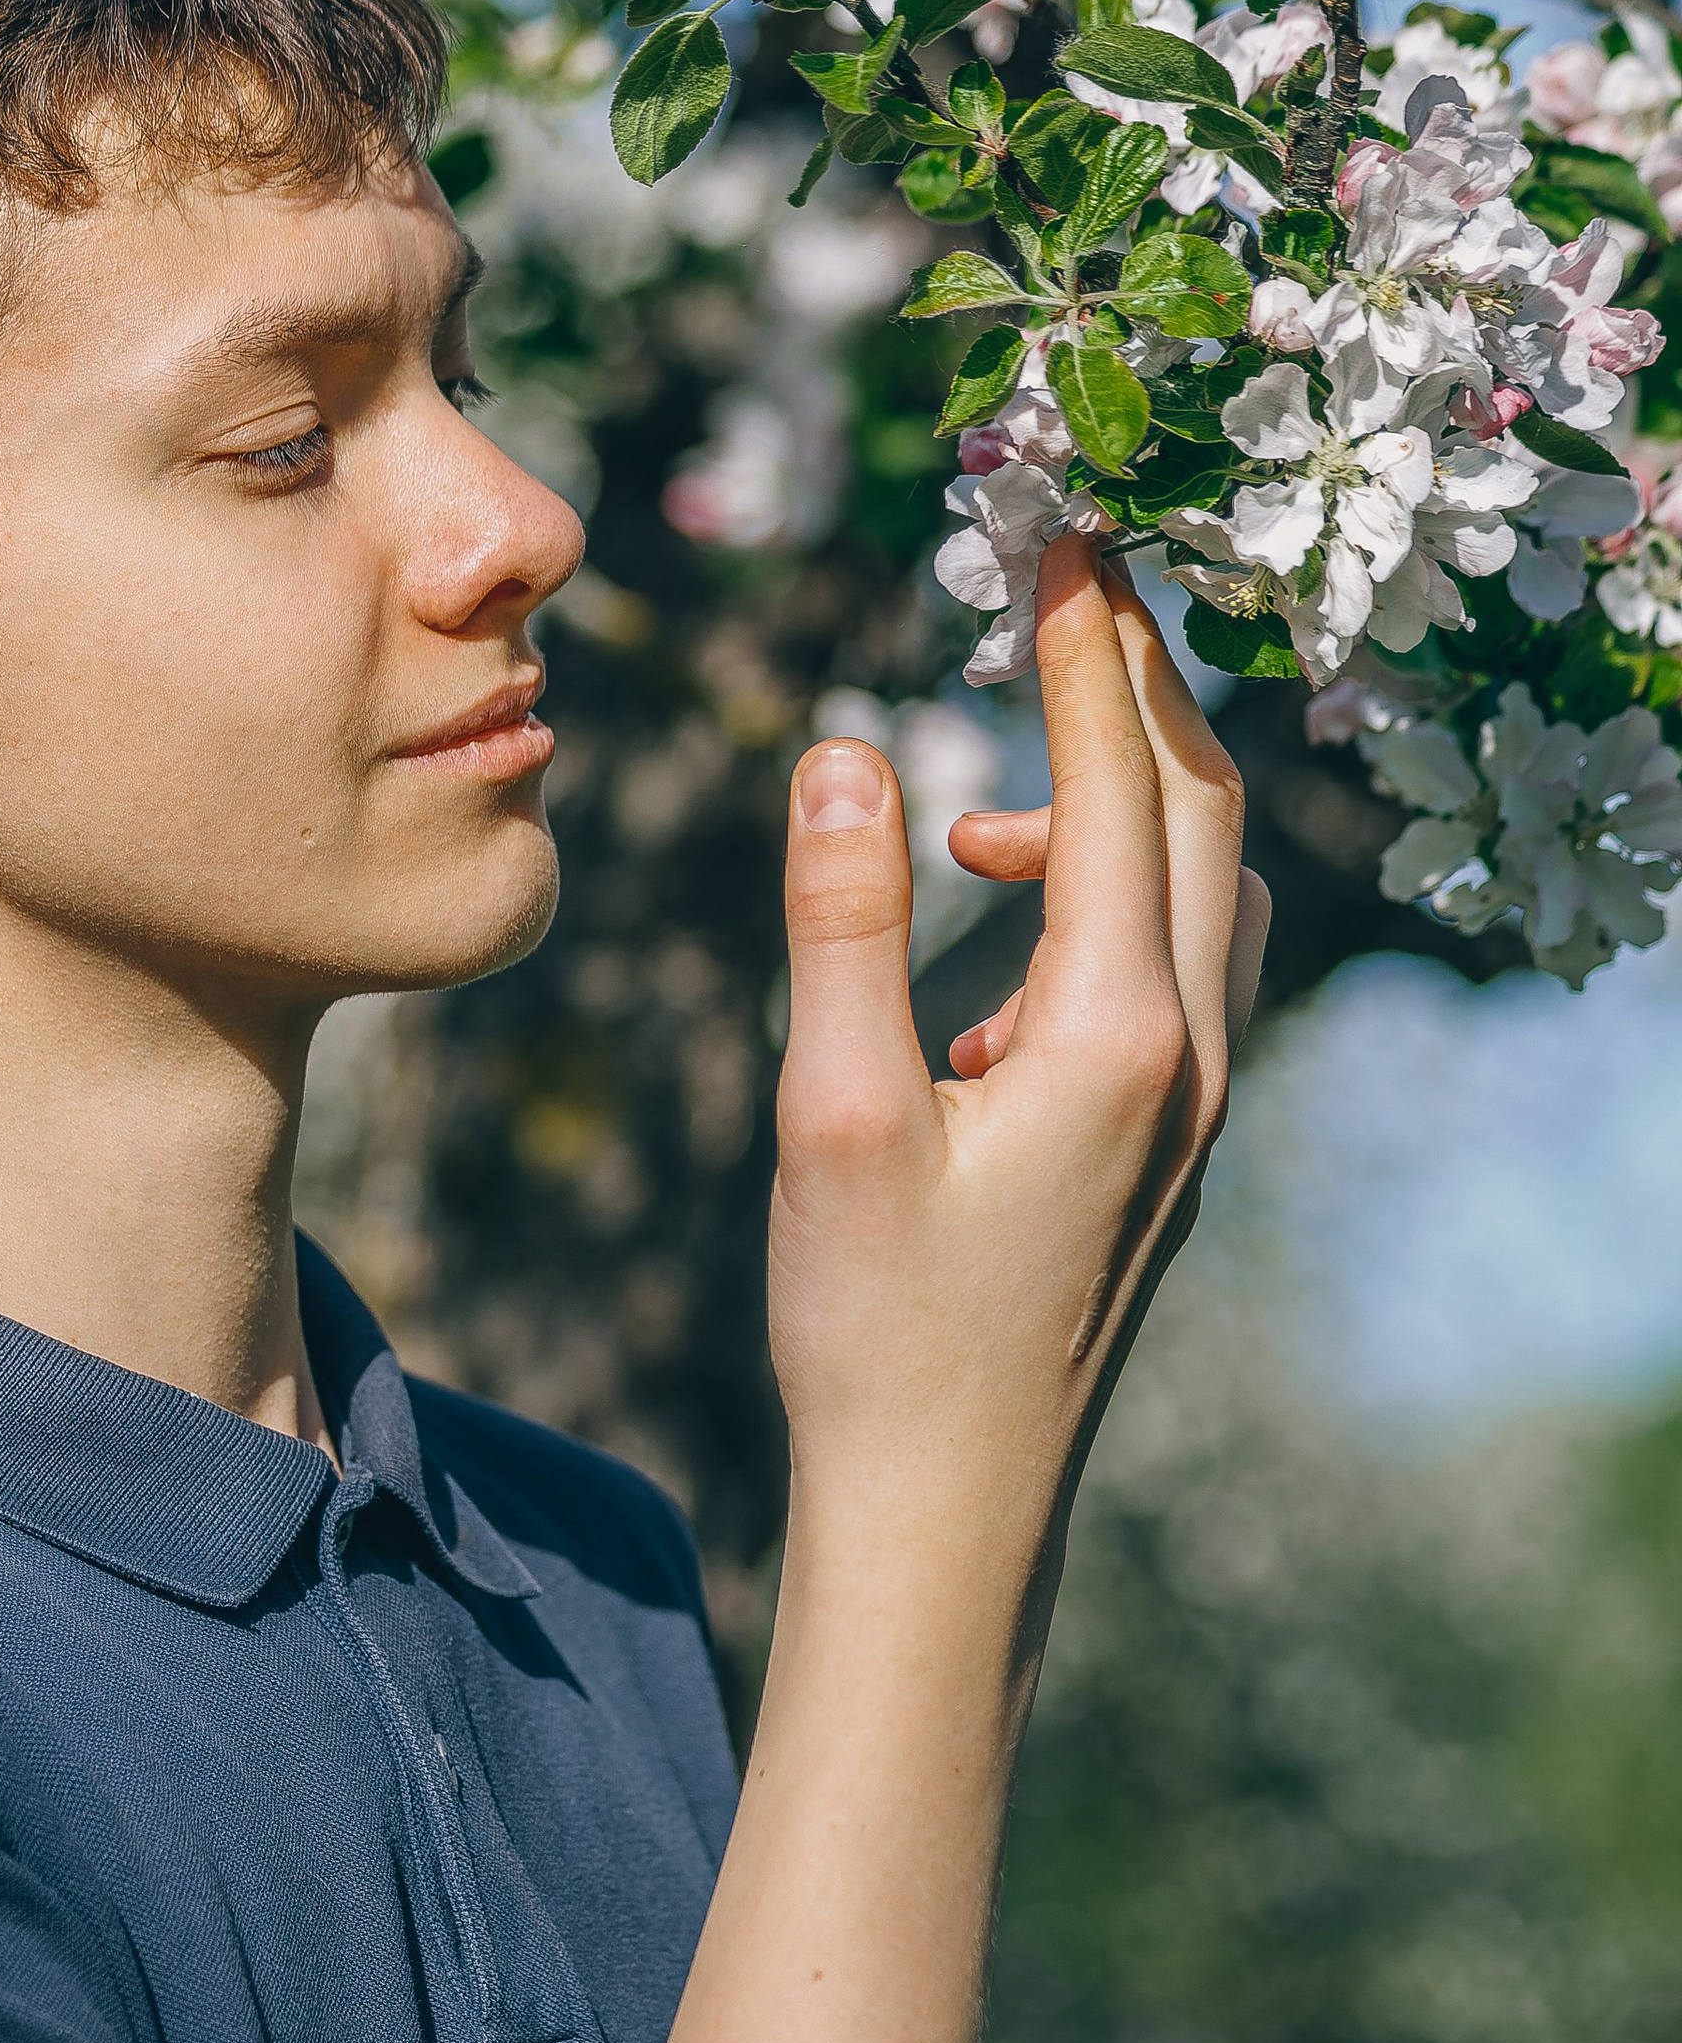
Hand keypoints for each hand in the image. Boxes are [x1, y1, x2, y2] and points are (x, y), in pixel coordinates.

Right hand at [768, 541, 1265, 1513]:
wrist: (952, 1507)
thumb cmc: (879, 1328)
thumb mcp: (834, 1114)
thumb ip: (845, 923)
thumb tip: (850, 750)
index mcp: (1118, 1033)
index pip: (1118, 782)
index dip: (1086, 646)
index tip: (1055, 534)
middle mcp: (1193, 1055)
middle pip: (1203, 808)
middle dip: (1135, 684)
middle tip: (1061, 585)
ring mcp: (1199, 1105)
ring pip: (1207, 887)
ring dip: (1123, 799)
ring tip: (987, 800)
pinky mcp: (1173, 1144)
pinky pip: (1180, 964)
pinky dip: (1113, 895)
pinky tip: (995, 949)